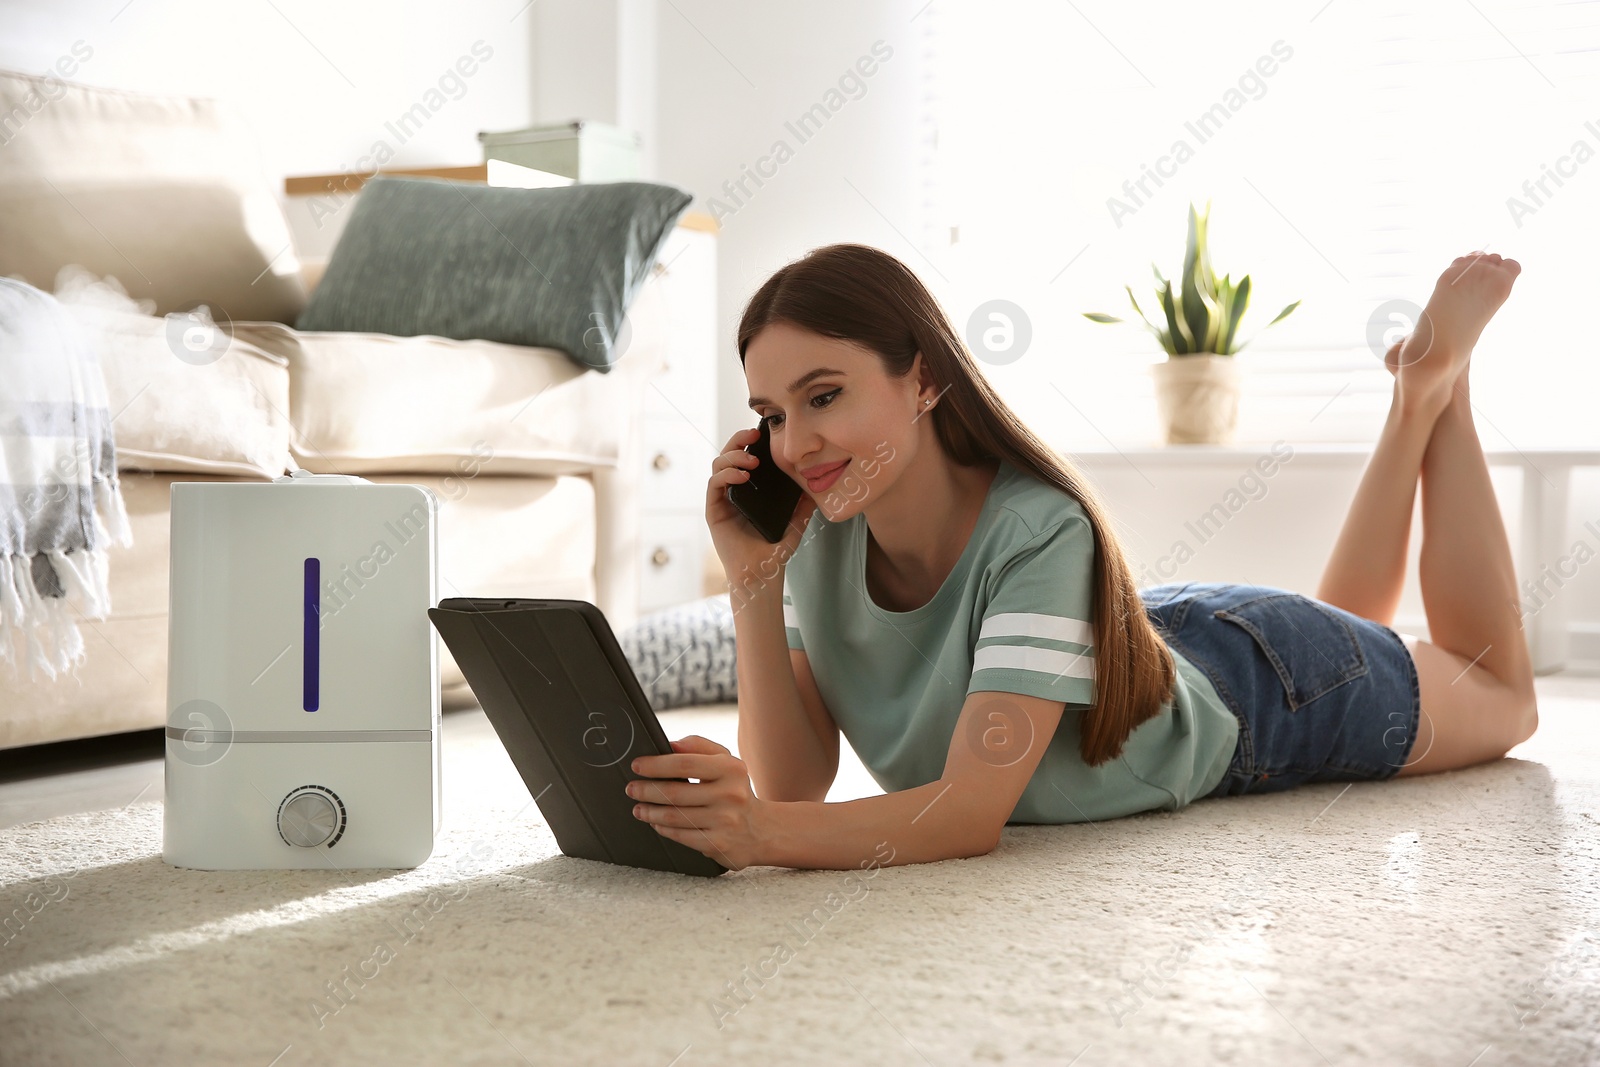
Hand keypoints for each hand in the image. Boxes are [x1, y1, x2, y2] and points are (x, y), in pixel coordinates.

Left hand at [627, 735, 768, 871]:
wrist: (761, 830)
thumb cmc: (735, 791)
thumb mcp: (727, 762)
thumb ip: (699, 747)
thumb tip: (670, 744)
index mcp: (731, 769)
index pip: (685, 763)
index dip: (656, 764)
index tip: (637, 765)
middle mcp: (730, 795)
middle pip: (675, 792)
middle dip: (647, 790)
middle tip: (632, 788)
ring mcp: (724, 821)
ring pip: (675, 816)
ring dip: (650, 811)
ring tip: (638, 807)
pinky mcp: (718, 844)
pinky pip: (681, 836)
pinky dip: (663, 828)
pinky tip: (655, 822)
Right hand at [706, 426, 818, 589]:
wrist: (762, 574)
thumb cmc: (775, 550)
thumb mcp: (796, 521)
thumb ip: (804, 502)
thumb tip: (816, 483)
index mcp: (750, 489)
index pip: (745, 456)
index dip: (750, 440)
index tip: (763, 431)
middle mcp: (733, 491)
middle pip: (728, 454)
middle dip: (738, 440)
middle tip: (754, 435)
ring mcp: (722, 500)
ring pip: (718, 465)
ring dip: (733, 456)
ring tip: (752, 461)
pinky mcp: (714, 511)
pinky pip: (714, 485)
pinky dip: (727, 475)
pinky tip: (743, 475)